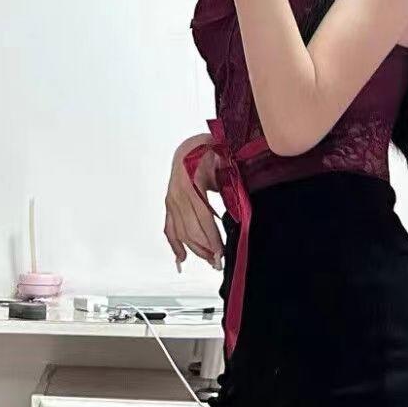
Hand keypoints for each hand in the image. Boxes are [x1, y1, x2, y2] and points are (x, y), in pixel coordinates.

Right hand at [164, 136, 223, 271]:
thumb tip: (238, 212)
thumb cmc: (207, 151)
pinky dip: (175, 244)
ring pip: (181, 232)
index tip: (220, 252)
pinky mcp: (169, 204)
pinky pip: (170, 228)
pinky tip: (181, 257)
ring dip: (194, 249)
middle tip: (218, 261)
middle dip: (205, 249)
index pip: (202, 219)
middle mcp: (178, 194)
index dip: (211, 238)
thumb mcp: (223, 164)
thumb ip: (229, 187)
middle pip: (190, 230)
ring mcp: (171, 200)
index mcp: (191, 184)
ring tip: (209, 260)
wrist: (189, 146)